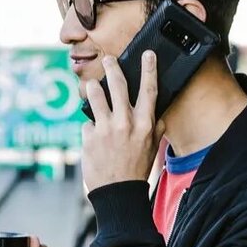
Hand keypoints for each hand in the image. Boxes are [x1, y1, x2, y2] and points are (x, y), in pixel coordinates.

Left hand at [81, 51, 165, 192]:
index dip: (149, 69)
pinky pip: (88, 123)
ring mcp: (105, 129)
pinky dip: (91, 128)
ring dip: (93, 88)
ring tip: (92, 86)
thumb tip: (158, 114)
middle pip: (117, 85)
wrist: (118, 192)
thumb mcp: (152, 148)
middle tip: (109, 59)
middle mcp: (125, 123)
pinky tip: (95, 139)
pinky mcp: (89, 137)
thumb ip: (155, 128)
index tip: (147, 54)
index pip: (149, 90)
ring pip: (95, 95)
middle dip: (112, 67)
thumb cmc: (136, 170)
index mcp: (144, 124)